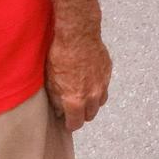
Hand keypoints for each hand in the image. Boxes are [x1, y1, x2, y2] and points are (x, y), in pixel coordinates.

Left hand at [43, 15, 111, 132]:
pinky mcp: (107, 71)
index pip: (76, 123)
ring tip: (84, 94)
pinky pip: (104, 85)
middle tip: (74, 108)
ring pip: (100, 102)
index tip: (67, 122)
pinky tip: (89, 78)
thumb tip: (59, 110)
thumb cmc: (60, 56)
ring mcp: (102, 83)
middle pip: (90, 115)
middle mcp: (92, 95)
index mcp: (76, 100)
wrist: (78, 34)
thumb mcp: (51, 81)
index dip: (70, 124)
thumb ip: (56, 100)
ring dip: (92, 102)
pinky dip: (98, 86)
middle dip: (82, 114)